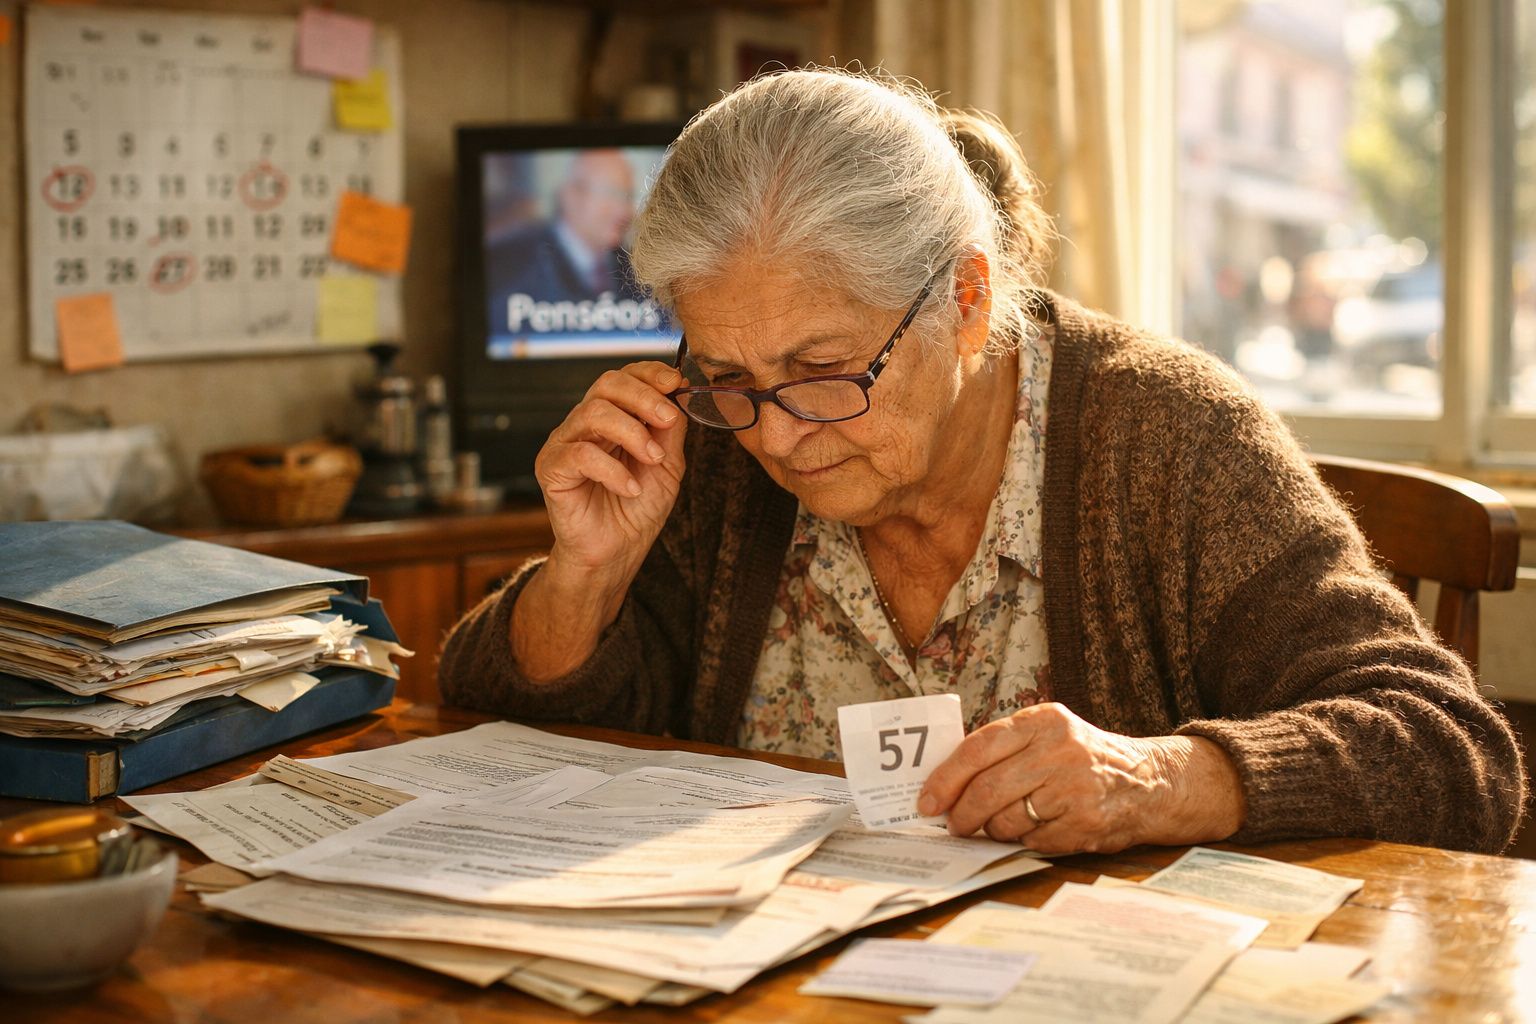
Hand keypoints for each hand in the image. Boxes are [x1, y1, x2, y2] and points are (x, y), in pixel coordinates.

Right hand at [534, 362, 687, 583]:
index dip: (650, 373)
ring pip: (593, 412)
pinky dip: (613, 470)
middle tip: (667, 420)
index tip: (677, 383)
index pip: (624, 377)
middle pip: (606, 385)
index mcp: (611, 417)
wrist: (617, 551)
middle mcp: (584, 423)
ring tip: (653, 460)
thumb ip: (670, 429)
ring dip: (632, 432)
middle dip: (643, 396)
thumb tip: (681, 392)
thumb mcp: (667, 464)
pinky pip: (580, 454)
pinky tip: (630, 488)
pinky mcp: (551, 468)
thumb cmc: (638, 508)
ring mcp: (564, 443)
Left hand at [916, 703, 1243, 854]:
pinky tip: (1035, 829)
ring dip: (992, 830)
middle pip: (987, 790)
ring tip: (996, 825)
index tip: (926, 800)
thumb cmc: (1081, 758)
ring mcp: (1074, 788)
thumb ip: (1002, 748)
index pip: (978, 748)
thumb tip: (943, 782)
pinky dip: (1023, 840)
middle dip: (961, 814)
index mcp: (1043, 721)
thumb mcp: (1047, 734)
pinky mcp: (1084, 823)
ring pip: (1005, 820)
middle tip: (952, 825)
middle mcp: (1059, 750)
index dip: (945, 779)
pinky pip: (1031, 840)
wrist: (1147, 782)